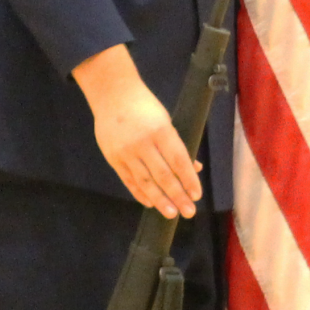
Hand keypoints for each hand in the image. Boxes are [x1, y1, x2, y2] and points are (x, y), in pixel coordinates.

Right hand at [72, 44, 202, 218]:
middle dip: (177, 196)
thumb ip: (178, 146)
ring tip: (171, 213)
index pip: (178, 160)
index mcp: (161, 131)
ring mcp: (126, 152)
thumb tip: (194, 168)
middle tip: (189, 212)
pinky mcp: (113, 158)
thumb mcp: (166, 121)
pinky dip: (140, 193)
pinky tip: (150, 203)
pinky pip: (128, 180)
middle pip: (163, 175)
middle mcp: (143, 143)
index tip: (197, 195)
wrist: (112, 95)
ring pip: (145, 182)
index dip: (188, 180)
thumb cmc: (145, 107)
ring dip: (160, 200)